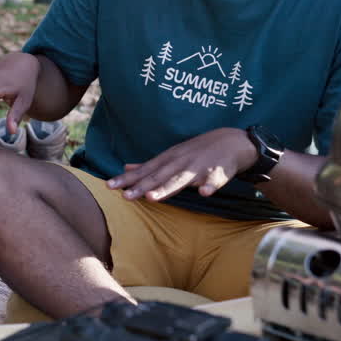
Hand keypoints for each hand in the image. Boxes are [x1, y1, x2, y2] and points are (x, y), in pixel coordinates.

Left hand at [108, 127, 257, 201]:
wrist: (232, 141)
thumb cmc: (197, 151)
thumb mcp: (171, 155)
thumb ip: (149, 165)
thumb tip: (126, 167)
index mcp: (168, 160)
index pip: (144, 171)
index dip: (127, 179)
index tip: (108, 186)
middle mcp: (180, 163)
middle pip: (158, 177)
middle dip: (141, 187)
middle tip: (125, 197)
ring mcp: (199, 168)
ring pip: (181, 180)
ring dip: (167, 188)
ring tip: (152, 198)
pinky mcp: (218, 173)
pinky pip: (214, 181)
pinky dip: (210, 186)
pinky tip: (205, 193)